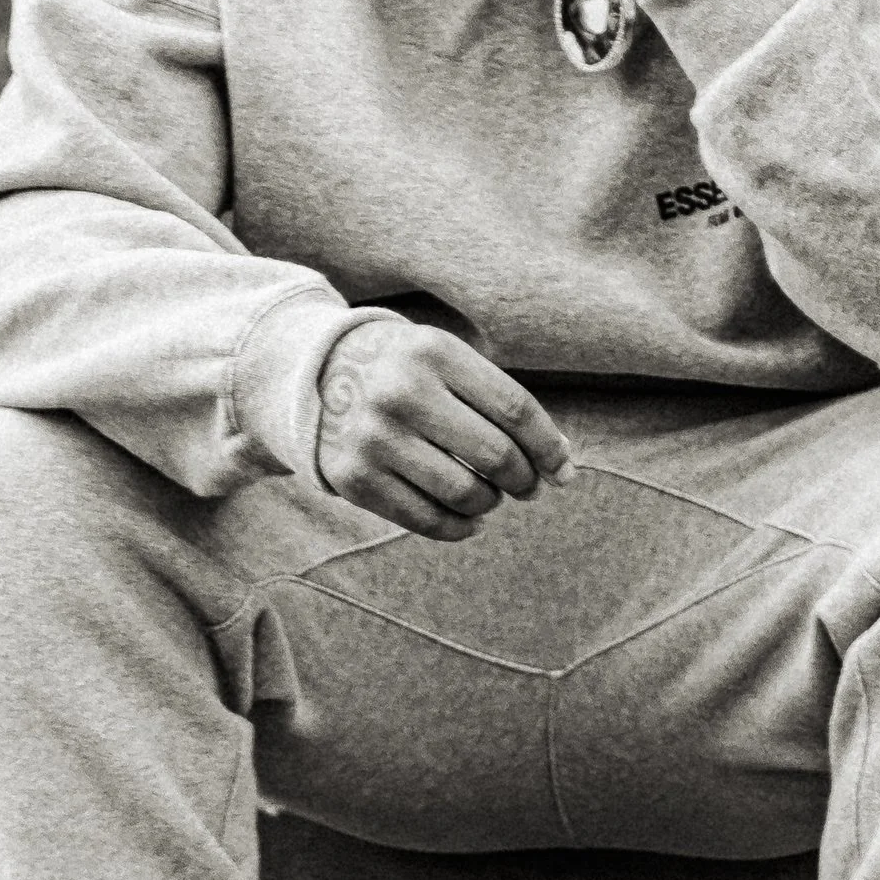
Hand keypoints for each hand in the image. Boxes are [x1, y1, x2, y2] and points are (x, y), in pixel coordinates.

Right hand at [312, 319, 573, 539]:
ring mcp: (374, 438)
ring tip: (492, 495)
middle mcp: (401, 393)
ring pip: (465, 493)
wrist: (317, 374)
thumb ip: (500, 401)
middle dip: (525, 480)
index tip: (563, 469)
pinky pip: (425, 521)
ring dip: (492, 502)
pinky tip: (471, 519)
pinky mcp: (354, 478)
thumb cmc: (406, 369)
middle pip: (495, 455)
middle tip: (529, 486)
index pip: (515, 410)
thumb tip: (561, 462)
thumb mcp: (447, 359)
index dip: (549, 446)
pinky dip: (461, 527)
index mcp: (434, 353)